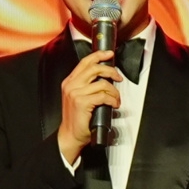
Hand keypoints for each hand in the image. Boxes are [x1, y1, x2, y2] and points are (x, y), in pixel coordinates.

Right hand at [54, 48, 122, 165]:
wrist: (70, 134)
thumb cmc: (78, 117)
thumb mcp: (78, 96)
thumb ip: (87, 85)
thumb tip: (104, 76)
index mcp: (70, 82)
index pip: (85, 62)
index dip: (98, 55)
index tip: (109, 54)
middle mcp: (71, 85)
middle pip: (95, 68)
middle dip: (111, 71)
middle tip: (118, 78)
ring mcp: (75, 93)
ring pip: (102, 83)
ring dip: (114, 91)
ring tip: (116, 98)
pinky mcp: (82, 102)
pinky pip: (104, 96)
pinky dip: (113, 100)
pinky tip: (114, 104)